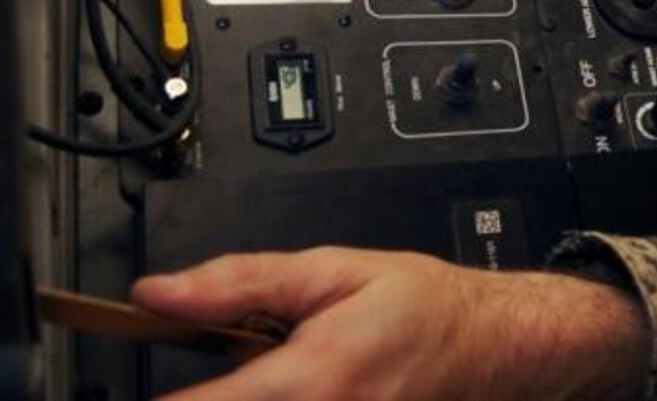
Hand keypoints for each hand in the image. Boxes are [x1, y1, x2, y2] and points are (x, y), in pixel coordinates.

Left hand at [131, 247, 649, 400]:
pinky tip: (291, 394)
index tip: (158, 380)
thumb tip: (160, 292)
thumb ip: (242, 281)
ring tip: (261, 383)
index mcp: (310, 378)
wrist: (499, 347)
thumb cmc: (428, 309)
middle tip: (228, 375)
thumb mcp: (338, 269)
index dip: (161, 399)